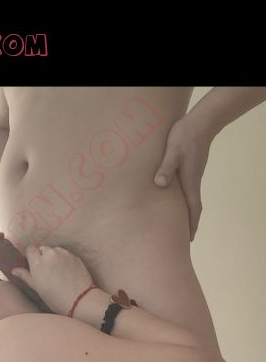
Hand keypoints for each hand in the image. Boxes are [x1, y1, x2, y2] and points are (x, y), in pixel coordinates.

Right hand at [11, 245, 93, 315]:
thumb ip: (25, 276)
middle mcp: (49, 254)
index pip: (30, 249)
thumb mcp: (37, 288)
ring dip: (54, 257)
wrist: (79, 300)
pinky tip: (66, 271)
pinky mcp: (74, 256)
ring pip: (54, 250)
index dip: (31, 256)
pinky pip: (65, 254)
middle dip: (42, 256)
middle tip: (46, 270)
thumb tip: (14, 270)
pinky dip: (64, 259)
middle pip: (42, 249)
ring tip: (57, 271)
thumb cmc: (55, 297)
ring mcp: (63, 254)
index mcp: (37, 262)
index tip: (33, 264)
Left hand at [153, 115, 212, 241]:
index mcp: (190, 183)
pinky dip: (182, 200)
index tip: (189, 240)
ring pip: (189, 199)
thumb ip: (166, 167)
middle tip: (181, 239)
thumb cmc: (185, 137)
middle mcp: (193, 182)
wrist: (201, 122)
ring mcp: (193, 176)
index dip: (191, 225)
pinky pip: (187, 190)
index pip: (193, 209)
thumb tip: (159, 184)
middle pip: (193, 208)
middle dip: (188, 224)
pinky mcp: (190, 169)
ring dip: (185, 212)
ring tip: (176, 224)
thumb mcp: (173, 151)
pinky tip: (173, 201)